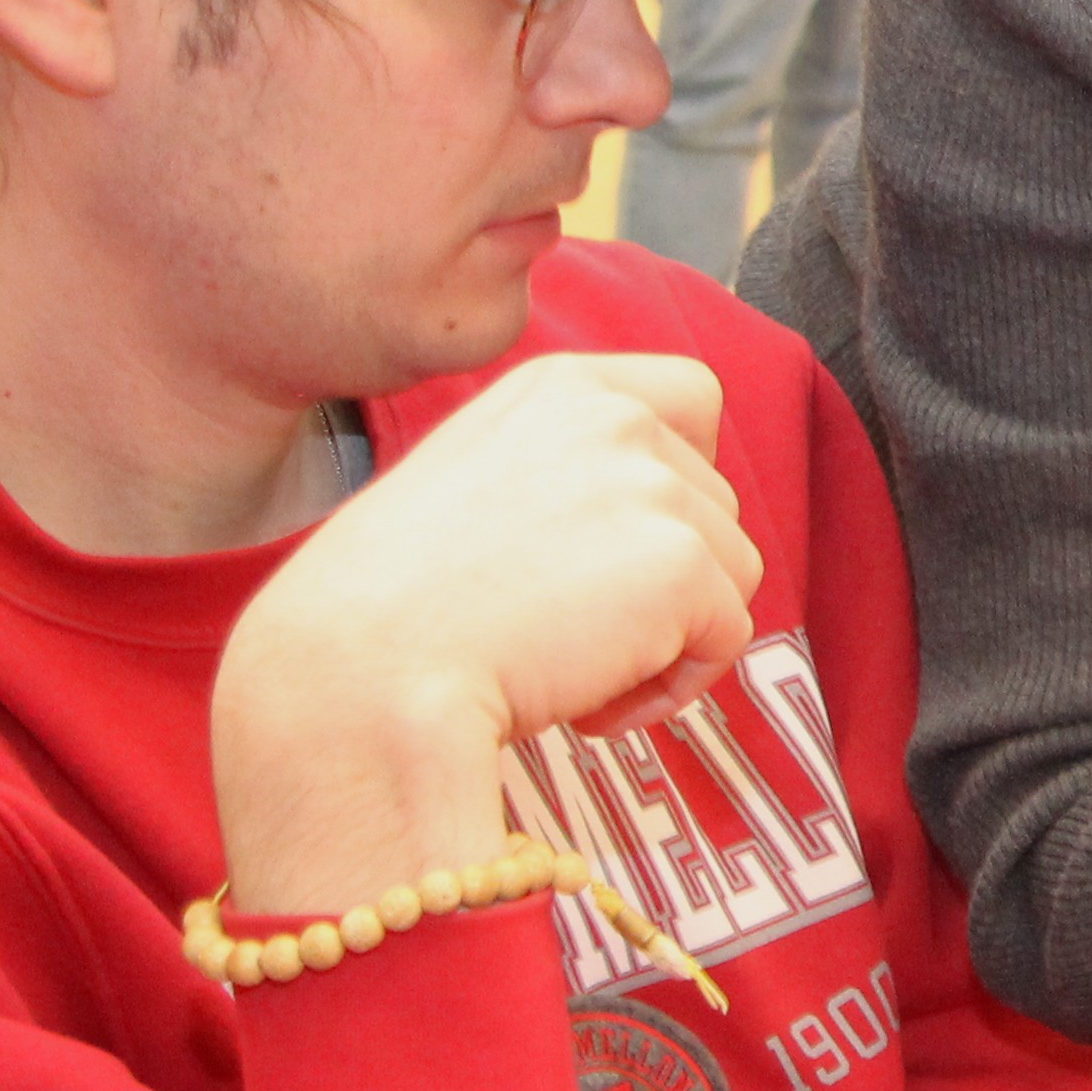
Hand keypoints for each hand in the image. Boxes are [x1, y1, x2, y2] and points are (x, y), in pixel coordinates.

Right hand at [207, 355, 764, 920]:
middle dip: (660, 578)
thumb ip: (566, 473)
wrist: (361, 673)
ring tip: (568, 666)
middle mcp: (615, 417)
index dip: (680, 480)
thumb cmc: (389, 607)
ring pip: (729, 574)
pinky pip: (727, 640)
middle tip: (566, 629)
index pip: (693, 400)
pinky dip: (671, 687)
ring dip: (666, 636)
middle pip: (715, 503)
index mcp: (560, 387)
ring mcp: (653, 486)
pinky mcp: (681, 566)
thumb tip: (646, 519)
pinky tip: (589, 703)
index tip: (621, 543)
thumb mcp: (474, 483)